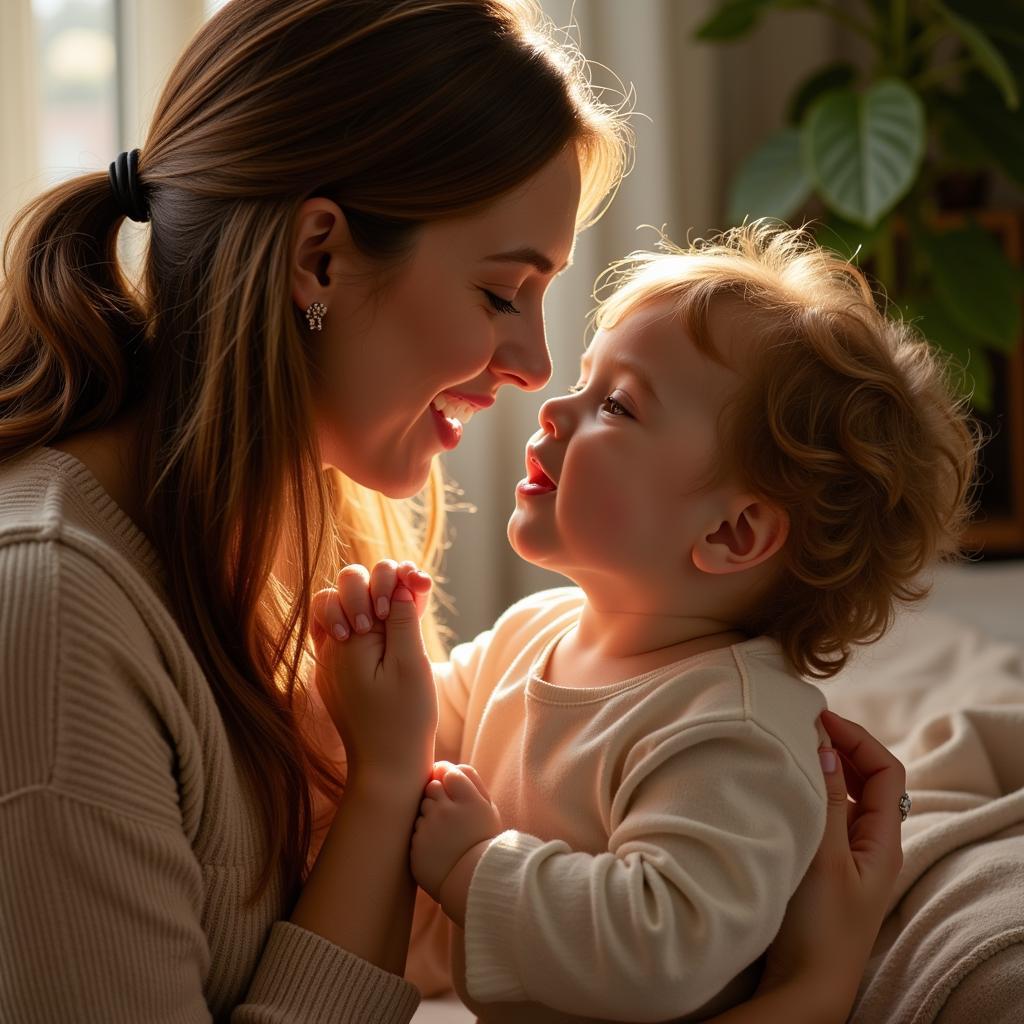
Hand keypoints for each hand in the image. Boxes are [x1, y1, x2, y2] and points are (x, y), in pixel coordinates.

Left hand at [309, 560, 435, 785]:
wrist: (387, 769)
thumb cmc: (404, 719)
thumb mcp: (411, 663)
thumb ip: (403, 618)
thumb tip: (400, 581)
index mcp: (344, 640)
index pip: (355, 581)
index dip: (387, 578)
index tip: (407, 601)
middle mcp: (330, 646)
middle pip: (343, 587)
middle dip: (376, 585)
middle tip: (397, 610)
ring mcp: (332, 660)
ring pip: (344, 606)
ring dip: (372, 601)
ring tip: (396, 616)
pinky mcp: (341, 673)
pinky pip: (346, 631)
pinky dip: (366, 622)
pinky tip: (390, 631)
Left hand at [411, 761, 502, 902]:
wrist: (471, 883)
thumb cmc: (482, 843)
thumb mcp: (488, 810)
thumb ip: (472, 783)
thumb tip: (450, 767)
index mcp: (470, 801)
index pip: (449, 772)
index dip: (448, 777)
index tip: (450, 787)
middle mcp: (447, 810)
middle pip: (431, 786)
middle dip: (437, 795)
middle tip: (449, 814)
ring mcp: (429, 827)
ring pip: (421, 807)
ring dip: (429, 815)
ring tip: (445, 834)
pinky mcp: (416, 844)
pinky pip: (415, 829)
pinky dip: (423, 834)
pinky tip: (437, 846)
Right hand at [755, 708, 905, 1019]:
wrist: (804, 990)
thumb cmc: (818, 930)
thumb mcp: (824, 858)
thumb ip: (826, 800)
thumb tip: (824, 743)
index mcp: (884, 842)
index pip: (886, 769)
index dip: (856, 737)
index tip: (817, 718)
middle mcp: (871, 846)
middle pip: (867, 778)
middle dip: (839, 746)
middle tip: (799, 725)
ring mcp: (848, 858)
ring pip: (843, 796)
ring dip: (822, 768)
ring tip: (789, 749)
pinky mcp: (823, 869)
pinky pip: (824, 816)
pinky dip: (808, 793)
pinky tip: (782, 790)